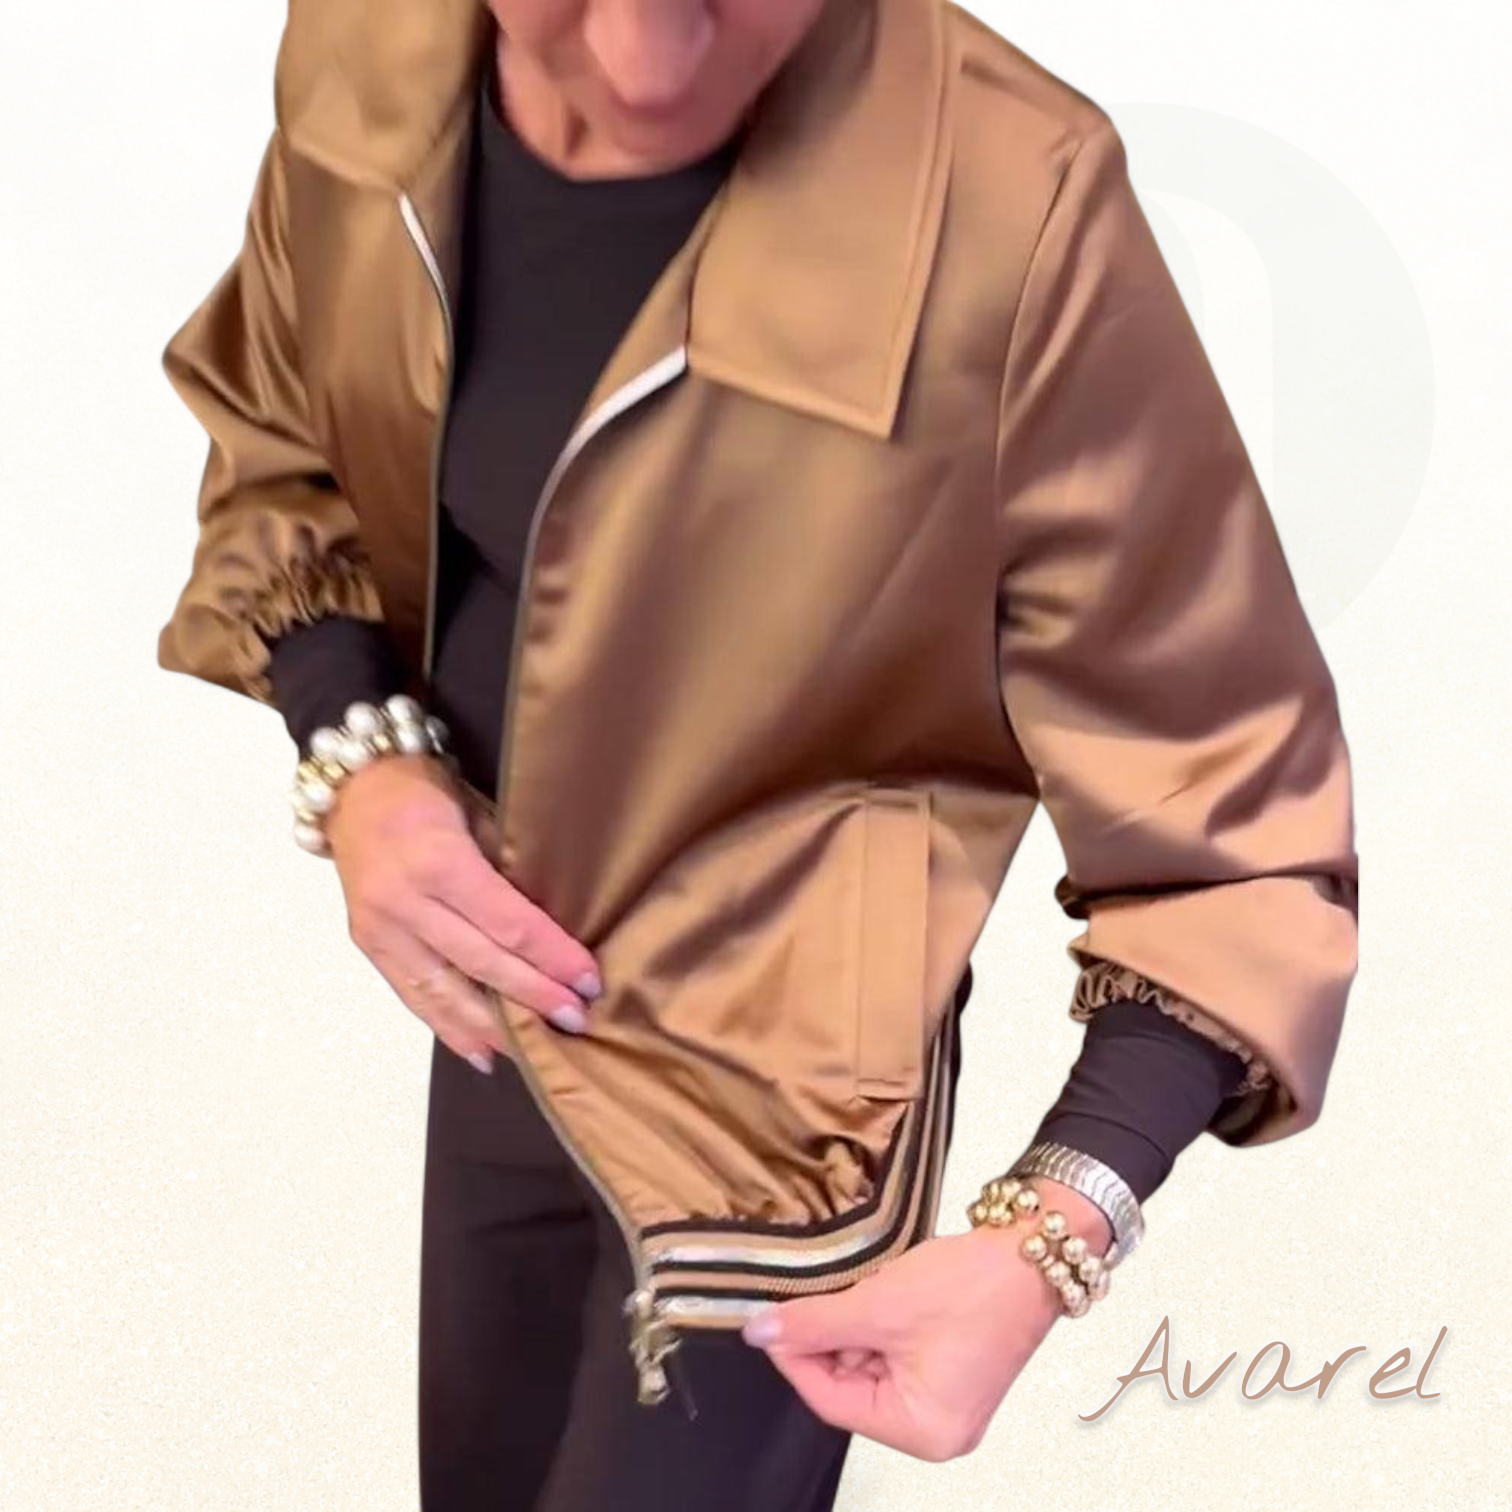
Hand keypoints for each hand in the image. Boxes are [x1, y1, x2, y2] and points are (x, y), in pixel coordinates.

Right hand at [325, 753, 603, 1070]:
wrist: (353, 788)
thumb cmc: (427, 793)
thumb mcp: (477, 814)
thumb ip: (508, 868)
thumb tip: (558, 922)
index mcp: (438, 861)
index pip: (506, 922)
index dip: (550, 956)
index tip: (587, 980)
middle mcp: (404, 901)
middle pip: (480, 961)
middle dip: (532, 996)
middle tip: (575, 1019)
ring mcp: (380, 928)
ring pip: (442, 991)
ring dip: (491, 1027)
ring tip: (533, 1051)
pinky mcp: (368, 945)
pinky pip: (411, 995)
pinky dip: (446, 1027)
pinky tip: (481, 1052)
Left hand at [741, 1181, 1112, 1459]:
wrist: (1032, 1250)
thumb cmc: (974, 1286)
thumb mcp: (879, 1303)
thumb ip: (814, 1322)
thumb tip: (760, 1333)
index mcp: (922, 1430)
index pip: (830, 1402)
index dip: (795, 1357)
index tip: (770, 1322)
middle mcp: (937, 1429)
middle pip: (850, 1387)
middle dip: (831, 1339)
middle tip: (820, 1292)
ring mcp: (947, 1400)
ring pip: (870, 1366)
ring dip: (857, 1326)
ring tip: (868, 1287)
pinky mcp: (952, 1370)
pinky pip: (895, 1355)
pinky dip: (881, 1325)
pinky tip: (885, 1293)